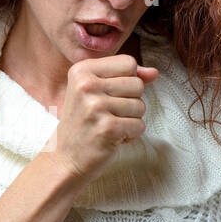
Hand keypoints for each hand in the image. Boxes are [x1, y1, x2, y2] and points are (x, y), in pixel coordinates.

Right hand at [44, 54, 158, 184]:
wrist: (66, 159)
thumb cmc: (84, 123)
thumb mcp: (96, 91)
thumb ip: (126, 77)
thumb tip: (154, 72)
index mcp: (81, 70)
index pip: (128, 63)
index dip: (127, 81)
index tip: (108, 95)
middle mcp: (86, 85)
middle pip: (137, 84)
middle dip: (130, 102)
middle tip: (108, 114)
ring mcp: (96, 107)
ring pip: (140, 106)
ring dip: (130, 120)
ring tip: (109, 126)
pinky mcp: (107, 128)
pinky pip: (139, 125)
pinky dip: (131, 135)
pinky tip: (112, 138)